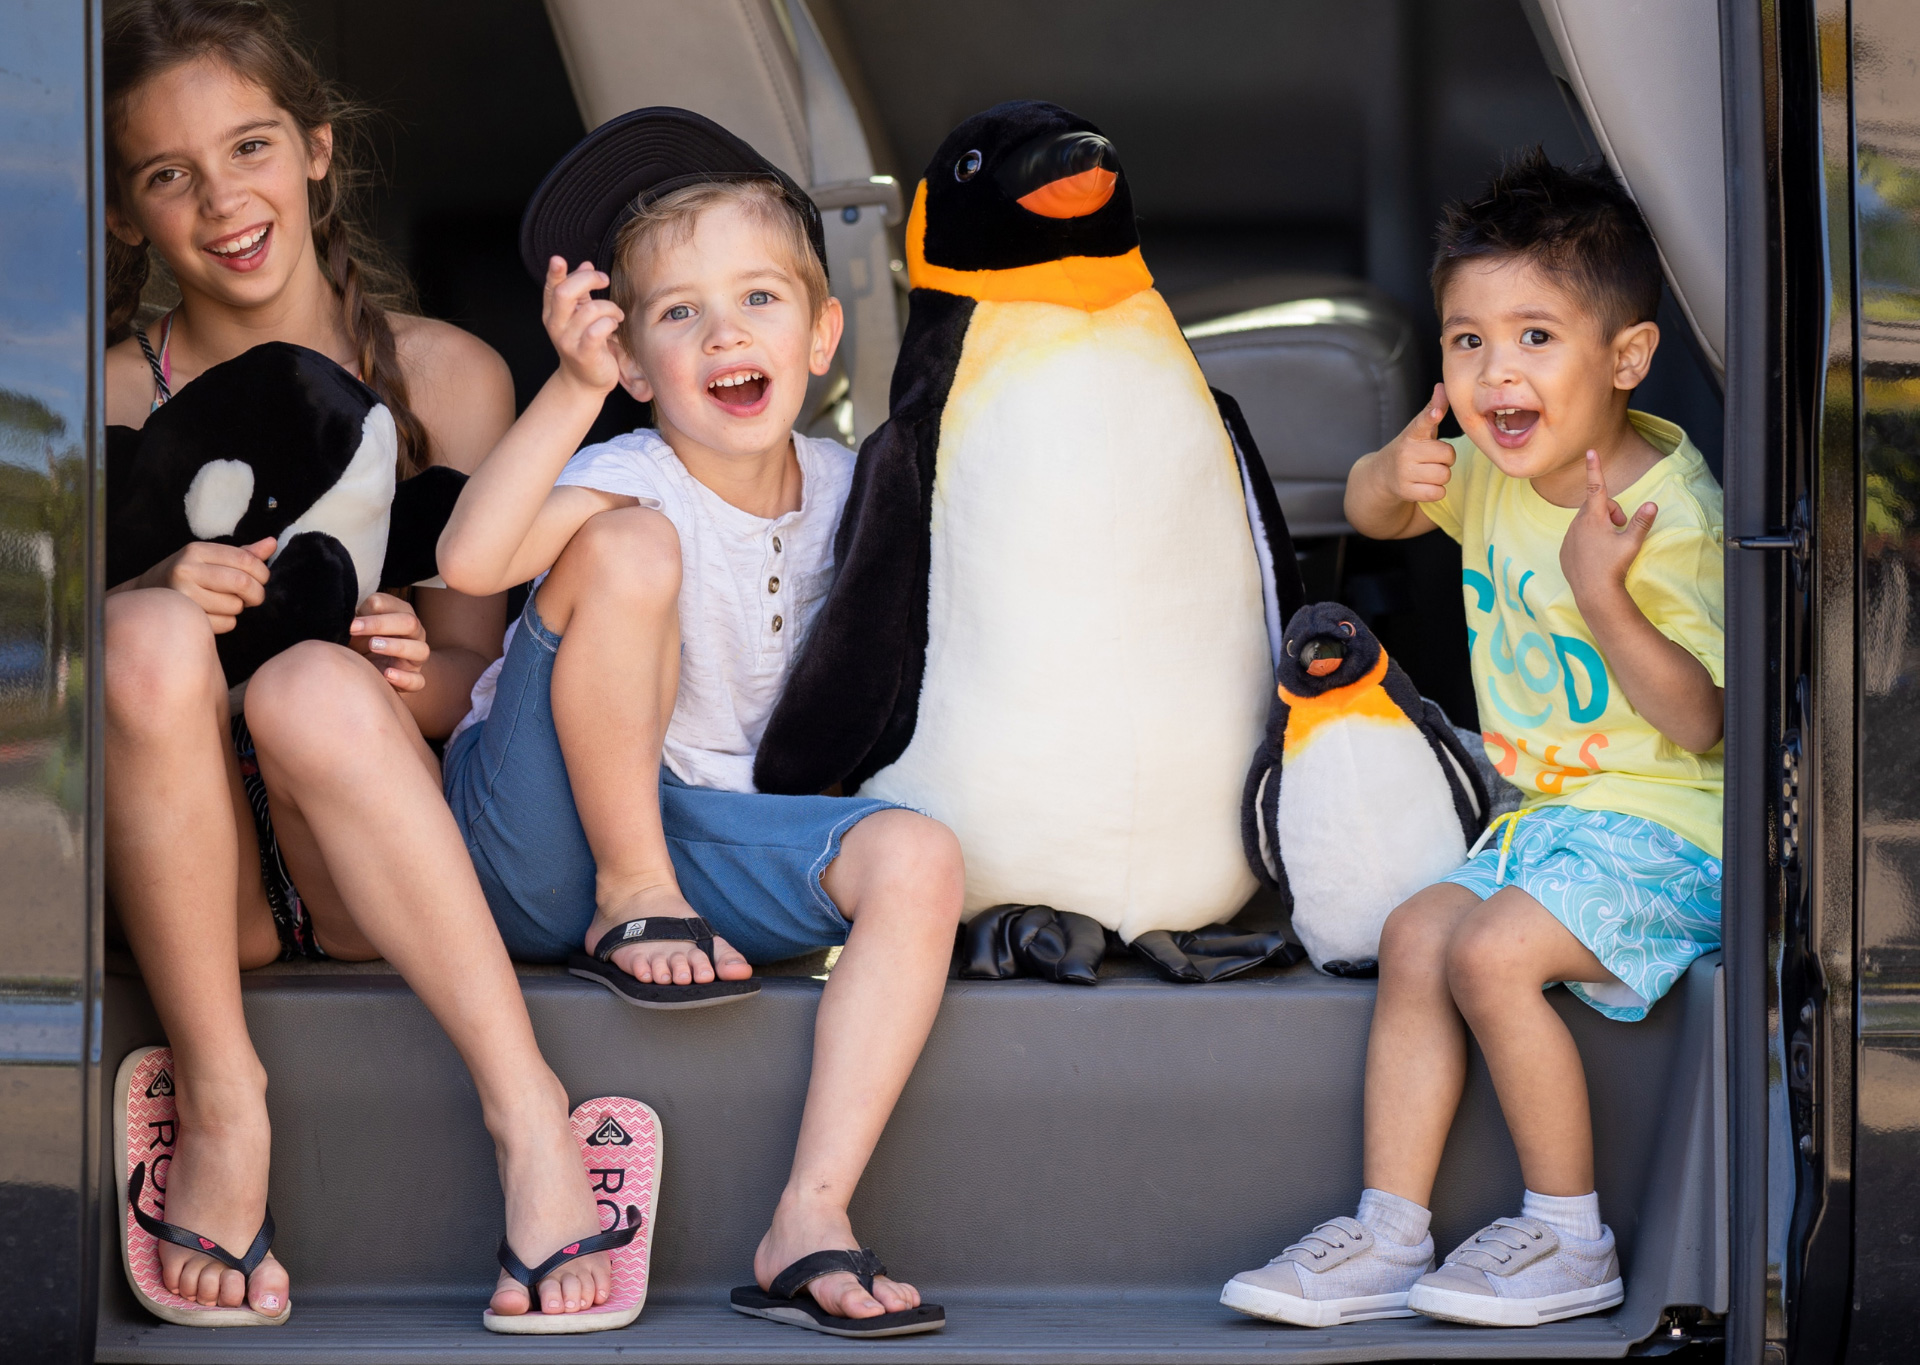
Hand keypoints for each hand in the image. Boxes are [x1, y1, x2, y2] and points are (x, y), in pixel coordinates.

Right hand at [142, 538, 274, 632]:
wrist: (145, 598)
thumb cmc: (186, 577)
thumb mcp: (209, 559)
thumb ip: (242, 554)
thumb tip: (272, 543)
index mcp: (196, 550)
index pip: (245, 559)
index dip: (262, 572)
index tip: (261, 579)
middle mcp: (187, 569)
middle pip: (243, 582)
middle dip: (256, 593)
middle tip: (252, 597)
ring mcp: (183, 594)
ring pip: (235, 606)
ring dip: (238, 609)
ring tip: (224, 603)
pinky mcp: (185, 616)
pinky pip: (226, 623)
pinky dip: (228, 622)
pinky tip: (214, 615)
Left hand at [349, 592, 429, 692]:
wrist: (369, 669)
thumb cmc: (360, 641)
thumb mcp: (356, 627)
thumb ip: (355, 618)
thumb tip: (346, 616)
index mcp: (401, 614)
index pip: (393, 605)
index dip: (373, 610)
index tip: (351, 623)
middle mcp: (414, 634)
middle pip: (410, 623)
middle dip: (381, 624)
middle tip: (355, 629)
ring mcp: (416, 657)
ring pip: (421, 650)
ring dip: (397, 646)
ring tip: (372, 646)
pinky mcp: (414, 678)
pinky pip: (418, 680)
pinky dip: (405, 678)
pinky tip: (387, 674)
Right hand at [543, 256, 624, 393]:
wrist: (584, 382)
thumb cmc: (585, 344)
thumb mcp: (579, 315)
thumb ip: (582, 291)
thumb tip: (586, 264)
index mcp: (552, 313)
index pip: (550, 288)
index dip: (554, 273)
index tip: (559, 260)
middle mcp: (556, 325)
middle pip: (565, 292)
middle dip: (588, 280)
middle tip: (605, 280)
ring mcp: (568, 341)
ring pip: (590, 310)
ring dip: (609, 307)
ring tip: (616, 314)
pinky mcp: (584, 354)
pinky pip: (598, 331)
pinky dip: (610, 322)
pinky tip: (615, 324)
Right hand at [1380, 383, 1455, 503]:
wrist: (1381, 476)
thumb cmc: (1409, 449)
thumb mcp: (1418, 430)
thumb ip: (1433, 409)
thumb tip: (1442, 386)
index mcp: (1411, 434)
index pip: (1422, 422)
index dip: (1431, 416)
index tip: (1436, 412)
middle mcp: (1405, 452)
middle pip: (1447, 455)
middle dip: (1445, 459)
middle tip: (1431, 459)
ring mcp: (1404, 472)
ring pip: (1444, 475)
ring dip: (1441, 476)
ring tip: (1426, 472)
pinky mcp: (1405, 491)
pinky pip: (1438, 492)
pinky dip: (1436, 491)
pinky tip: (1424, 486)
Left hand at [1560, 449, 1656, 604]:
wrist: (1594, 592)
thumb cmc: (1614, 566)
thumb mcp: (1631, 542)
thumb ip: (1641, 522)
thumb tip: (1651, 504)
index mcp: (1593, 517)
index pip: (1596, 486)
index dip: (1595, 468)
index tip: (1591, 451)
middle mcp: (1577, 524)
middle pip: (1597, 506)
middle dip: (1611, 512)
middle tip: (1621, 528)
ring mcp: (1568, 537)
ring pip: (1586, 522)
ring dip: (1600, 526)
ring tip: (1609, 545)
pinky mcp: (1564, 550)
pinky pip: (1578, 537)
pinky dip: (1589, 540)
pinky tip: (1596, 556)